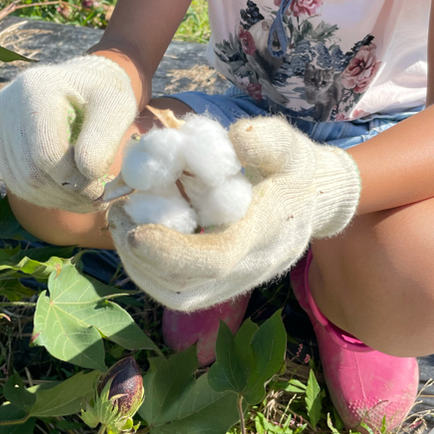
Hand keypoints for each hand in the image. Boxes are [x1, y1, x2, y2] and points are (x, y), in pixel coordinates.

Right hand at [0, 55, 136, 212]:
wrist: (86, 82)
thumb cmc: (104, 92)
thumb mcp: (116, 106)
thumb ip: (105, 139)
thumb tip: (87, 174)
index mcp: (36, 89)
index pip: (46, 153)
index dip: (75, 179)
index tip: (102, 188)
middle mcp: (9, 105)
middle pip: (31, 172)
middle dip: (67, 193)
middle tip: (97, 199)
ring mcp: (1, 125)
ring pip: (22, 183)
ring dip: (58, 199)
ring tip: (87, 197)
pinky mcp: (2, 143)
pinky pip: (18, 182)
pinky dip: (47, 196)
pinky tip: (71, 193)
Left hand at [108, 116, 360, 309]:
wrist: (315, 201)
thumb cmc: (294, 168)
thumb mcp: (289, 145)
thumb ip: (268, 140)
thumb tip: (236, 137)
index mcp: (267, 231)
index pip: (218, 257)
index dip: (173, 250)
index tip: (133, 229)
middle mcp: (253, 265)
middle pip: (189, 287)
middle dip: (143, 260)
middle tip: (118, 217)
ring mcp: (240, 280)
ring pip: (181, 296)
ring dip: (142, 269)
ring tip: (122, 227)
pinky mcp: (228, 283)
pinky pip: (182, 293)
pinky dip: (151, 273)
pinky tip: (138, 240)